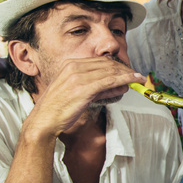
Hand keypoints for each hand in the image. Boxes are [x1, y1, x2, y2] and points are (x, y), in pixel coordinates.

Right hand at [24, 56, 144, 137]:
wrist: (44, 120)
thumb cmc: (58, 109)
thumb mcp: (78, 93)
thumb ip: (98, 88)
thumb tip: (119, 85)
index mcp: (70, 65)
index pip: (100, 61)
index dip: (117, 66)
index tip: (128, 71)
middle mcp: (74, 67)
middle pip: (107, 64)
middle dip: (125, 69)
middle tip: (137, 75)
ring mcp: (78, 77)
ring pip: (110, 71)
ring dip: (127, 74)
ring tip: (139, 79)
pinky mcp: (84, 88)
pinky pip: (109, 81)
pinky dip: (124, 79)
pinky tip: (132, 82)